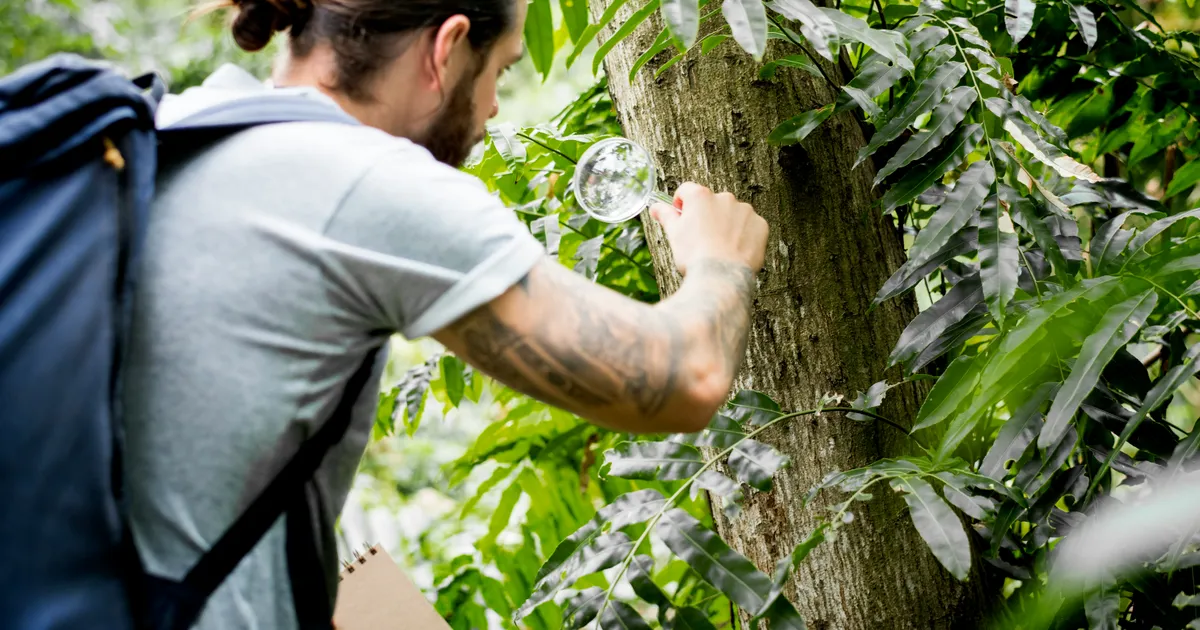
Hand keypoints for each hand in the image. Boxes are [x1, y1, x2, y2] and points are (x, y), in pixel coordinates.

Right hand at [649, 183, 768, 276]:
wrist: (721, 277)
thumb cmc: (695, 256)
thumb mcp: (674, 234)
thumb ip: (666, 216)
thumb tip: (656, 207)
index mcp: (700, 197)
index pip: (687, 190)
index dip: (682, 204)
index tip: (682, 217)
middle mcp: (724, 198)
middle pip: (712, 203)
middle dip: (707, 217)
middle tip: (702, 239)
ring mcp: (745, 211)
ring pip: (733, 214)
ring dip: (727, 225)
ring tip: (720, 248)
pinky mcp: (760, 225)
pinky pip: (751, 227)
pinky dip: (744, 236)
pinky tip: (735, 251)